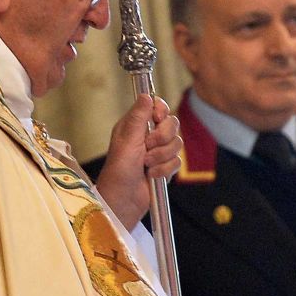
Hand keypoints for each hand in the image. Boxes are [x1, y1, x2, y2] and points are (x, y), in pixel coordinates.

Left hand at [95, 94, 180, 228]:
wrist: (123, 200)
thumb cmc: (118, 172)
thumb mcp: (127, 141)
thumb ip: (138, 117)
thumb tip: (145, 95)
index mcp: (135, 125)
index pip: (157, 106)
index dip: (161, 111)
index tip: (157, 119)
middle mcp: (147, 135)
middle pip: (172, 123)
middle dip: (162, 138)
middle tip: (147, 147)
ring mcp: (157, 151)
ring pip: (177, 143)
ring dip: (161, 157)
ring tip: (146, 165)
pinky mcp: (165, 166)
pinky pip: (178, 161)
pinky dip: (165, 170)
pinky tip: (151, 176)